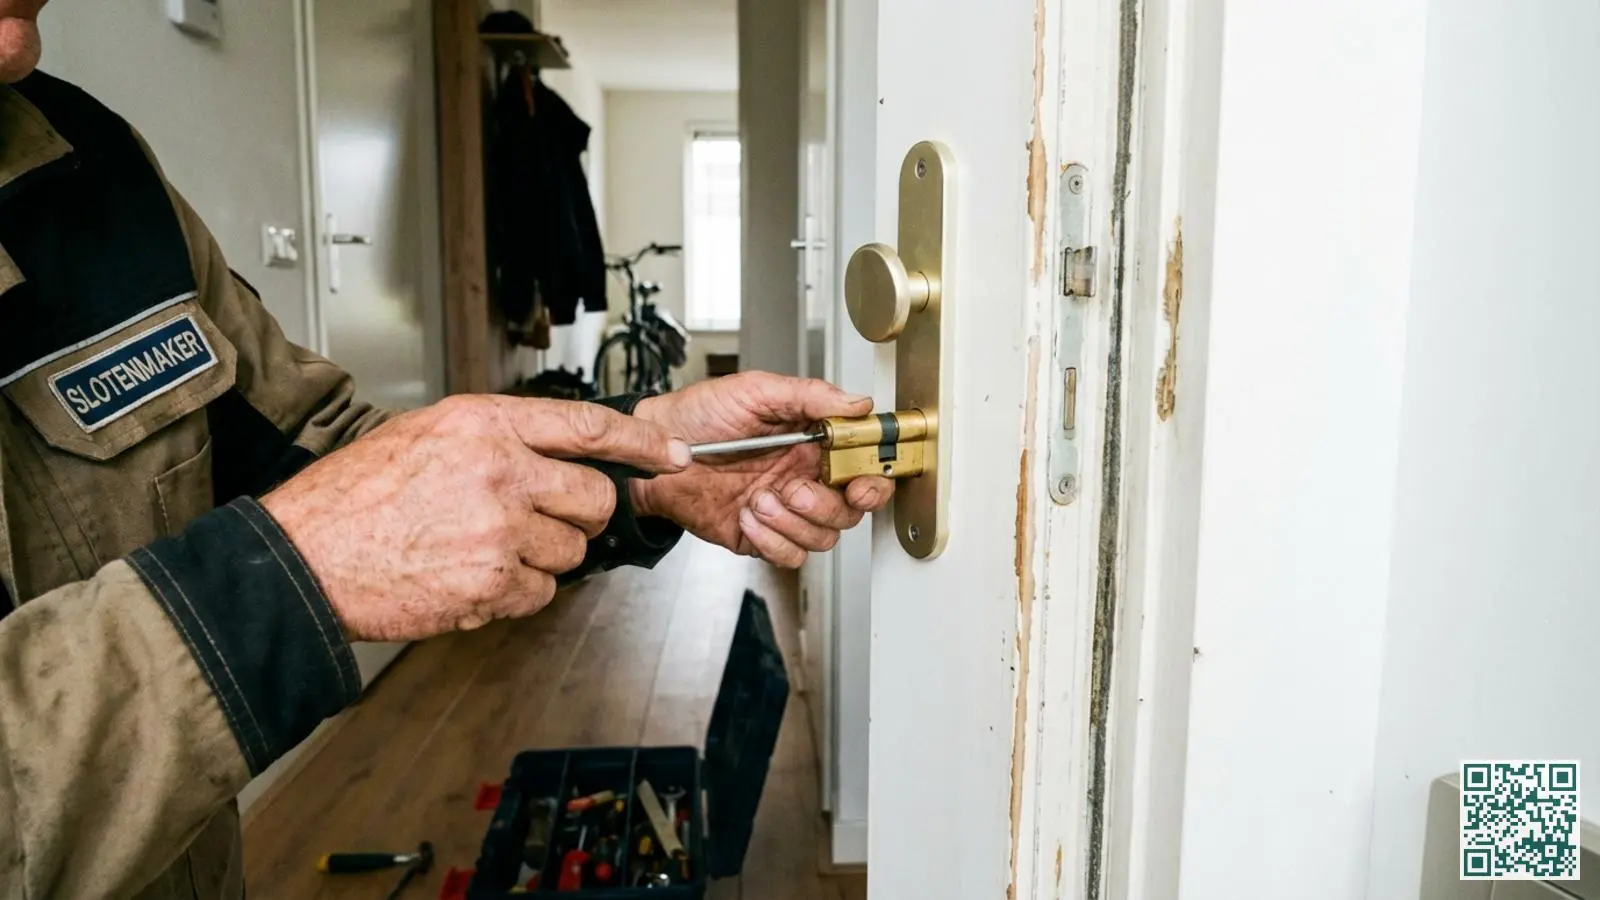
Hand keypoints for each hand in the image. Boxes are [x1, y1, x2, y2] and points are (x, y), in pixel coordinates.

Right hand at [261, 395, 690, 640]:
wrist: (303, 559)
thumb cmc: (352, 498)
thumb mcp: (424, 434)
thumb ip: (494, 438)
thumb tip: (553, 453)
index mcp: (484, 423)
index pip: (586, 426)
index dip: (639, 441)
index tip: (669, 452)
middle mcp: (500, 470)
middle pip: (592, 500)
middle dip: (574, 517)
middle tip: (533, 522)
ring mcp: (499, 529)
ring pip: (569, 552)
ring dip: (538, 559)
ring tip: (476, 550)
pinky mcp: (491, 583)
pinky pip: (539, 593)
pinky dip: (512, 594)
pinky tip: (466, 579)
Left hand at [631, 372, 894, 566]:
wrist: (653, 453)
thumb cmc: (699, 416)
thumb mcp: (756, 391)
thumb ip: (809, 396)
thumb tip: (856, 403)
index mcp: (812, 442)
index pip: (863, 466)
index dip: (874, 479)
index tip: (862, 481)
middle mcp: (803, 477)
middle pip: (850, 509)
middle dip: (828, 506)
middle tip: (796, 490)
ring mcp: (783, 510)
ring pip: (823, 536)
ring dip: (793, 523)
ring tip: (759, 499)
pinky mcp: (760, 536)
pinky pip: (789, 555)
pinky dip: (773, 542)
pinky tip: (748, 517)